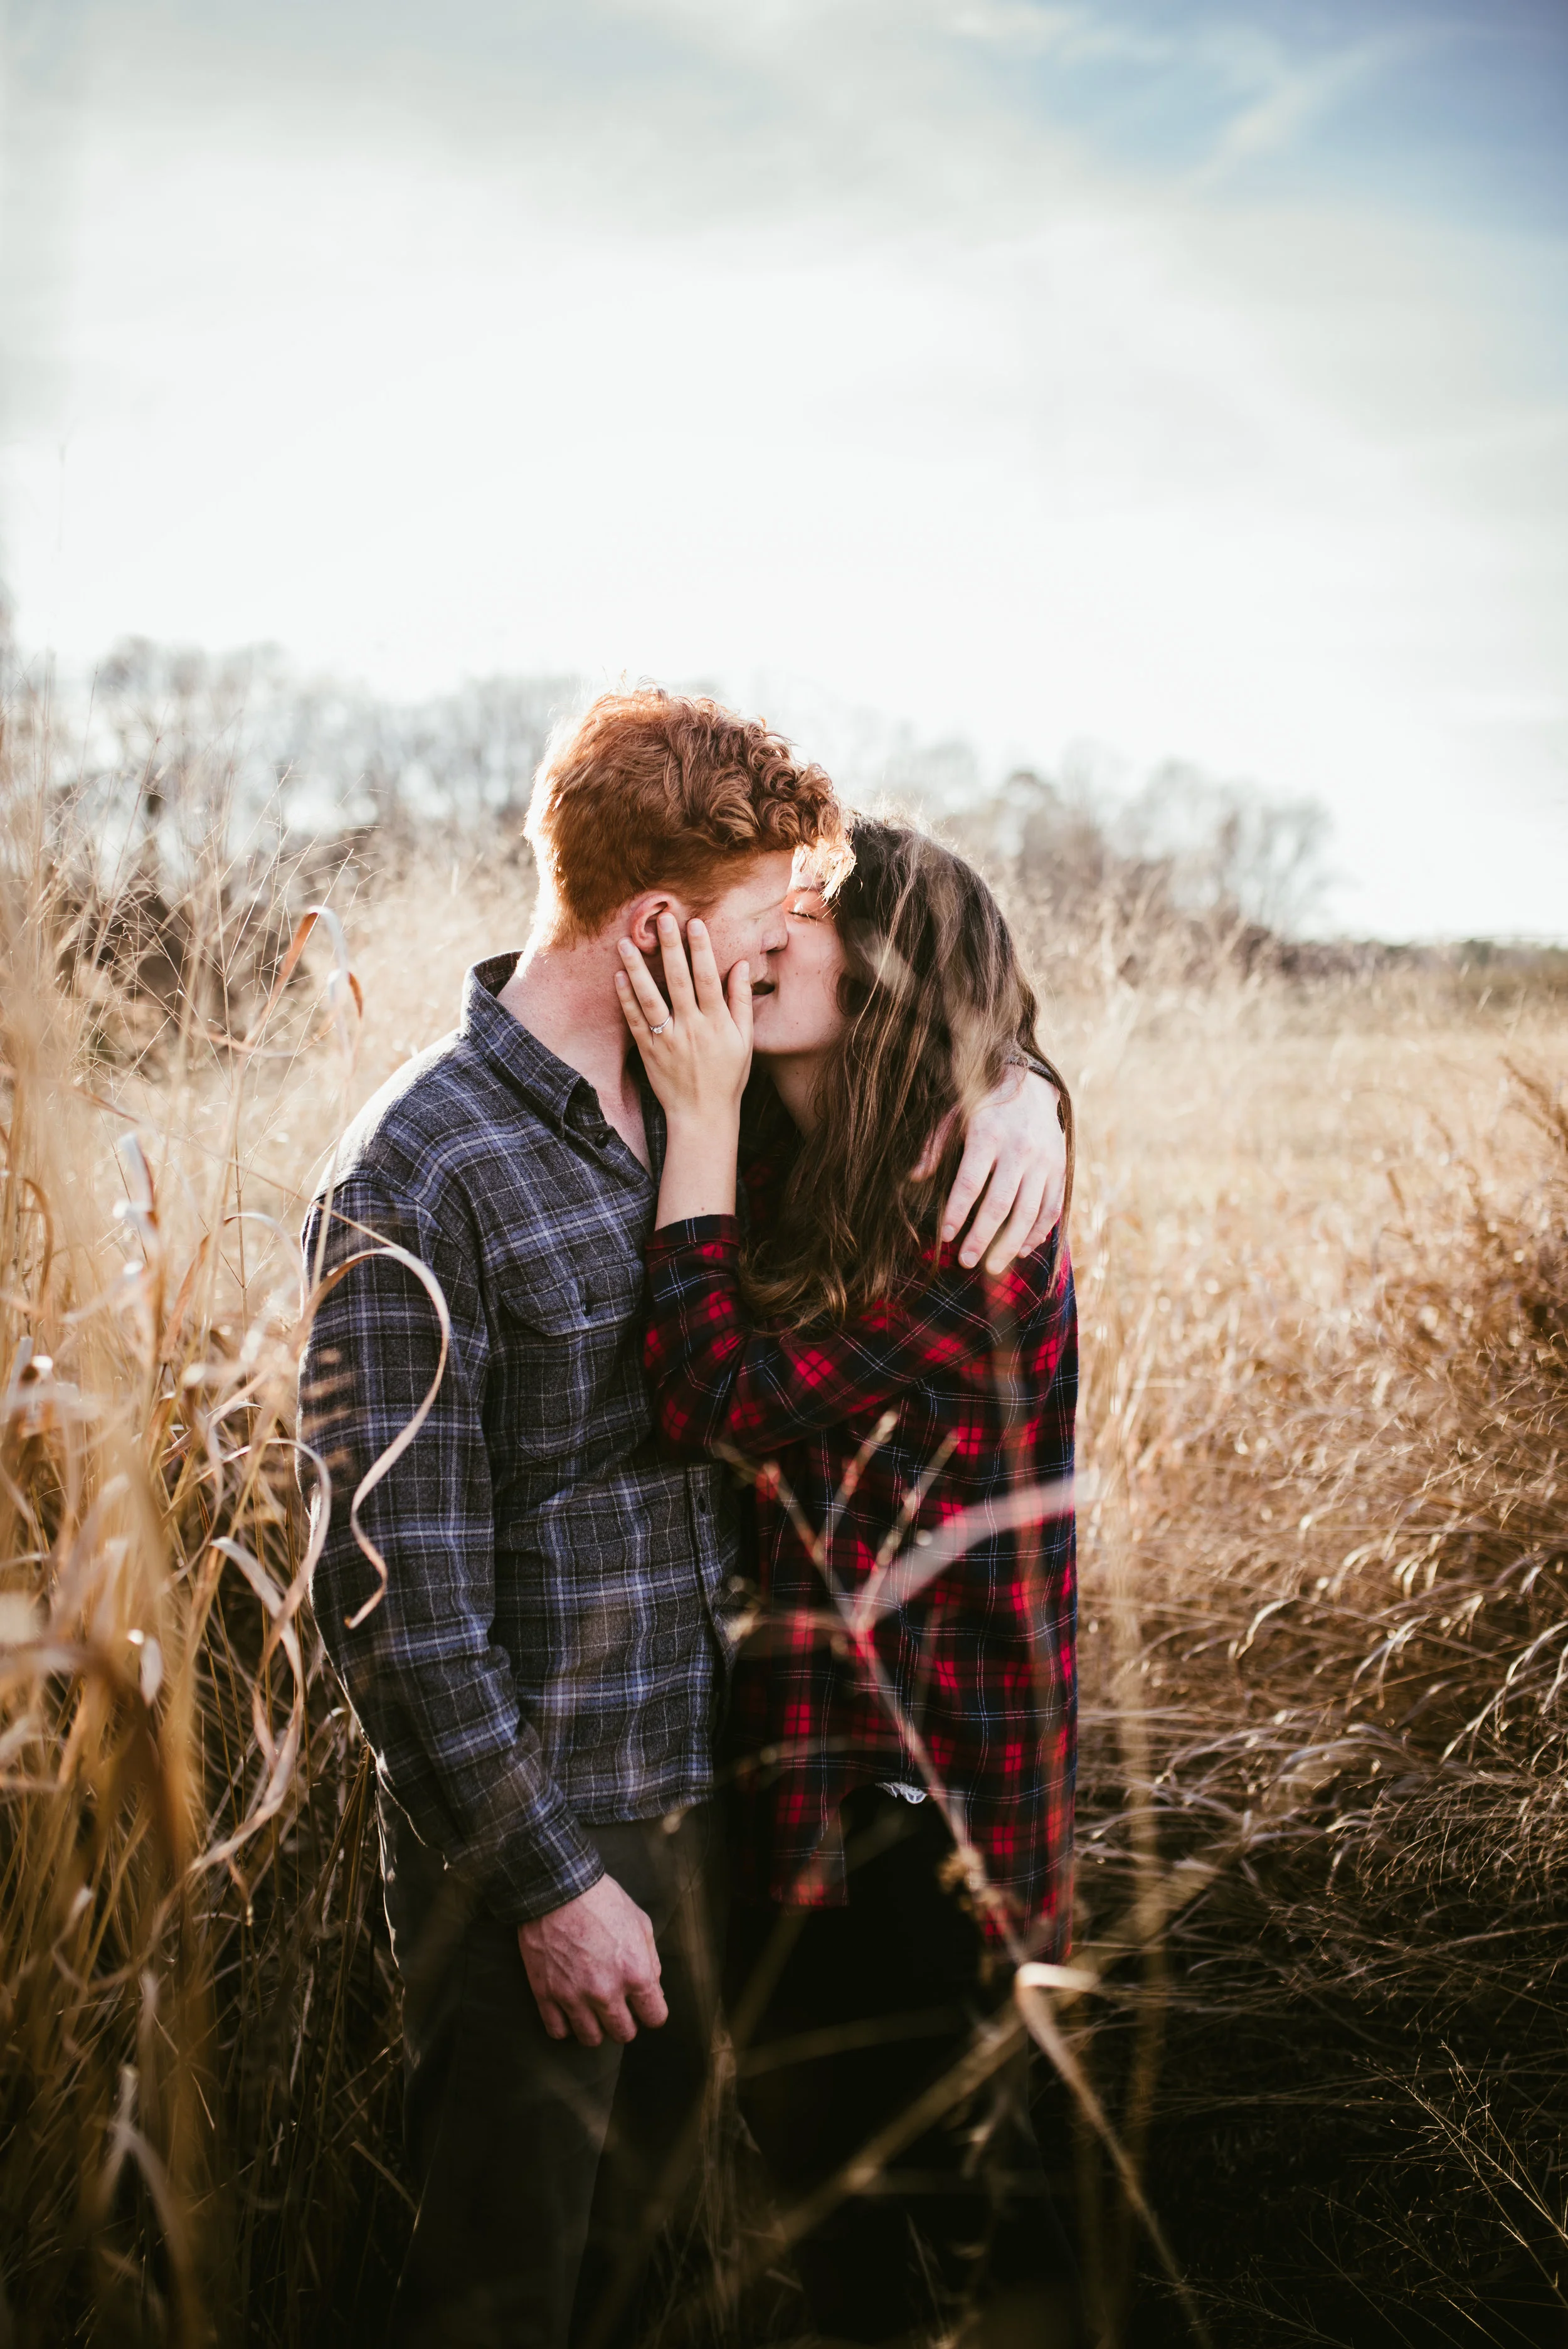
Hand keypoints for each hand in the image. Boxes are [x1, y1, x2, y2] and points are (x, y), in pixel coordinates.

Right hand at [518, 1873, 667, 2046]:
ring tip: (592, 2010)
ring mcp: (574, 1996)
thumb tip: (653, 1990)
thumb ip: (651, 1961)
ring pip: (591, 2039)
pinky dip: (565, 2025)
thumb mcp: (640, 1922)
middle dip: (625, 2022)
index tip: (642, 2003)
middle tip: (617, 2006)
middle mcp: (606, 1992)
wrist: (557, 1887)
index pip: (655, 2018)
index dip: (651, 2011)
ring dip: (595, 2028)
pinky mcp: (546, 1994)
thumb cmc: (602, 1900)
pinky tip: (569, 2010)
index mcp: (635, 1973)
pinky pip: (557, 2031)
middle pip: (623, 2034)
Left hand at [615, 913, 752, 1126]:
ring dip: (637, 969)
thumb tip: (741, 965)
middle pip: (678, 981)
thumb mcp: (744, 1041)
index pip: (708, 979)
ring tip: (625, 942)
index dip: (702, 950)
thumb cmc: (728, 1076)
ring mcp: (667, 1040)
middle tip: (661, 918)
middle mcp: (691, 1028)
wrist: (702, 1115)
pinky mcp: (649, 1051)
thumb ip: (741, 1001)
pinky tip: (619, 977)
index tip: (695, 923)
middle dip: (670, 947)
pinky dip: (626, 999)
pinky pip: (635, 1021)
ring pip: (650, 998)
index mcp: (717, 1023)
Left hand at [921, 1067, 1067, 1272]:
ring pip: (1029, 1212)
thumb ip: (934, 1147)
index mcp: (987, 1135)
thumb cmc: (983, 1105)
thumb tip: (914, 1177)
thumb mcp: (954, 1116)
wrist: (1031, 1085)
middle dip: (982, 1238)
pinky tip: (1022, 1249)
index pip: (970, 1182)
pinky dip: (1037, 1233)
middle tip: (966, 1262)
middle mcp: (1019, 1150)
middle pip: (1000, 1203)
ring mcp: (1043, 1162)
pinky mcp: (1060, 1169)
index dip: (958, 1212)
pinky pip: (1051, 1209)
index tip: (946, 1236)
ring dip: (1010, 1245)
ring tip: (992, 1267)